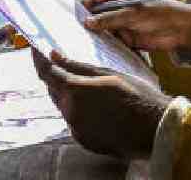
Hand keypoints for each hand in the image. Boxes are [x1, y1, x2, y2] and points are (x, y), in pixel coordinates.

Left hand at [32, 49, 169, 158]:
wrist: (155, 129)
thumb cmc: (136, 96)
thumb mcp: (108, 74)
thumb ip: (77, 66)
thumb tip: (54, 55)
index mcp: (75, 91)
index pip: (46, 72)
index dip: (38, 59)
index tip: (35, 49)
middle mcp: (70, 112)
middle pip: (54, 90)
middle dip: (55, 77)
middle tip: (63, 64)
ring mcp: (76, 129)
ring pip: (64, 106)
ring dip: (68, 95)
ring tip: (87, 86)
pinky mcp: (84, 140)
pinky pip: (74, 121)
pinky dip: (79, 111)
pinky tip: (96, 106)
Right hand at [81, 0, 190, 57]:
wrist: (180, 29)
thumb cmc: (158, 12)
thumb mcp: (132, 13)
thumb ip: (109, 18)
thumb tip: (87, 23)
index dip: (83, 5)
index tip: (74, 16)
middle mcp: (116, 7)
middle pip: (94, 14)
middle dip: (86, 22)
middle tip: (75, 31)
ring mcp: (120, 23)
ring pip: (101, 29)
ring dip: (95, 35)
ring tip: (83, 43)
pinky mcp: (125, 37)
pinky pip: (110, 41)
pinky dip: (105, 45)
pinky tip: (97, 51)